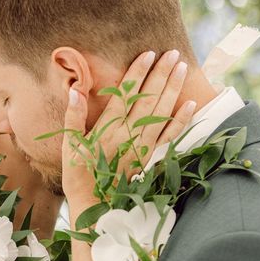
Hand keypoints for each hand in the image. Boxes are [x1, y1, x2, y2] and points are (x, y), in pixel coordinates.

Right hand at [62, 50, 196, 209]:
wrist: (95, 208)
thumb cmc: (78, 175)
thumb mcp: (69, 146)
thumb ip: (72, 117)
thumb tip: (74, 91)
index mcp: (107, 128)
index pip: (125, 93)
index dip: (137, 72)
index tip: (148, 54)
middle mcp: (128, 134)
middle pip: (148, 98)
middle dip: (161, 73)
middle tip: (172, 52)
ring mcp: (142, 146)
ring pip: (162, 112)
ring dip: (173, 89)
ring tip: (182, 67)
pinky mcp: (151, 158)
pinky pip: (170, 137)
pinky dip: (181, 121)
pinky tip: (190, 105)